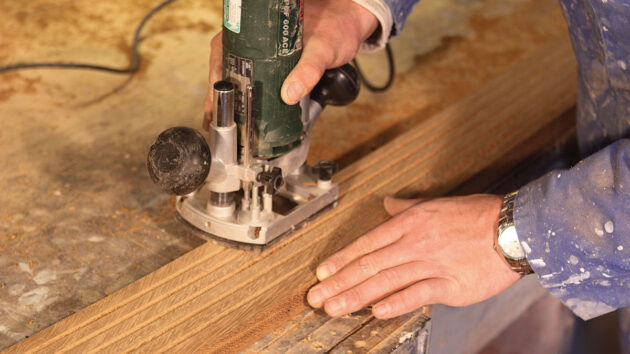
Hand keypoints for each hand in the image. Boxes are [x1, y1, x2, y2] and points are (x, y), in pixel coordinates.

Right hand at [203, 0, 377, 129]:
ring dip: (233, 97)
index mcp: (253, 28)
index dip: (216, 82)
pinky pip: (253, 77)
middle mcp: (251, 38)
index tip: (214, 105)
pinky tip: (247, 111)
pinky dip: (247, 94)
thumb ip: (308, 71)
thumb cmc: (335, 28)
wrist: (349, 23)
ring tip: (230, 123)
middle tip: (220, 122)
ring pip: (237, 74)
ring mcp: (259, 50)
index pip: (221, 54)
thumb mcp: (322, 49)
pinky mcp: (270, 61)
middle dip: (221, 96)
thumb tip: (289, 94)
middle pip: (224, 68)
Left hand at [307, 195, 520, 318]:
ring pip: (385, 280)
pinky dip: (396, 303)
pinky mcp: (450, 284)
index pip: (367, 244)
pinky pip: (418, 294)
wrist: (513, 228)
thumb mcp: (436, 204)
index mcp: (409, 223)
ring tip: (334, 309)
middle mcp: (414, 243)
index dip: (341, 260)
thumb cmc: (476, 215)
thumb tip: (386, 204)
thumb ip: (406, 207)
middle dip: (339, 283)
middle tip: (316, 298)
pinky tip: (376, 311)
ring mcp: (431, 263)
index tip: (321, 273)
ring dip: (356, 296)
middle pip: (369, 265)